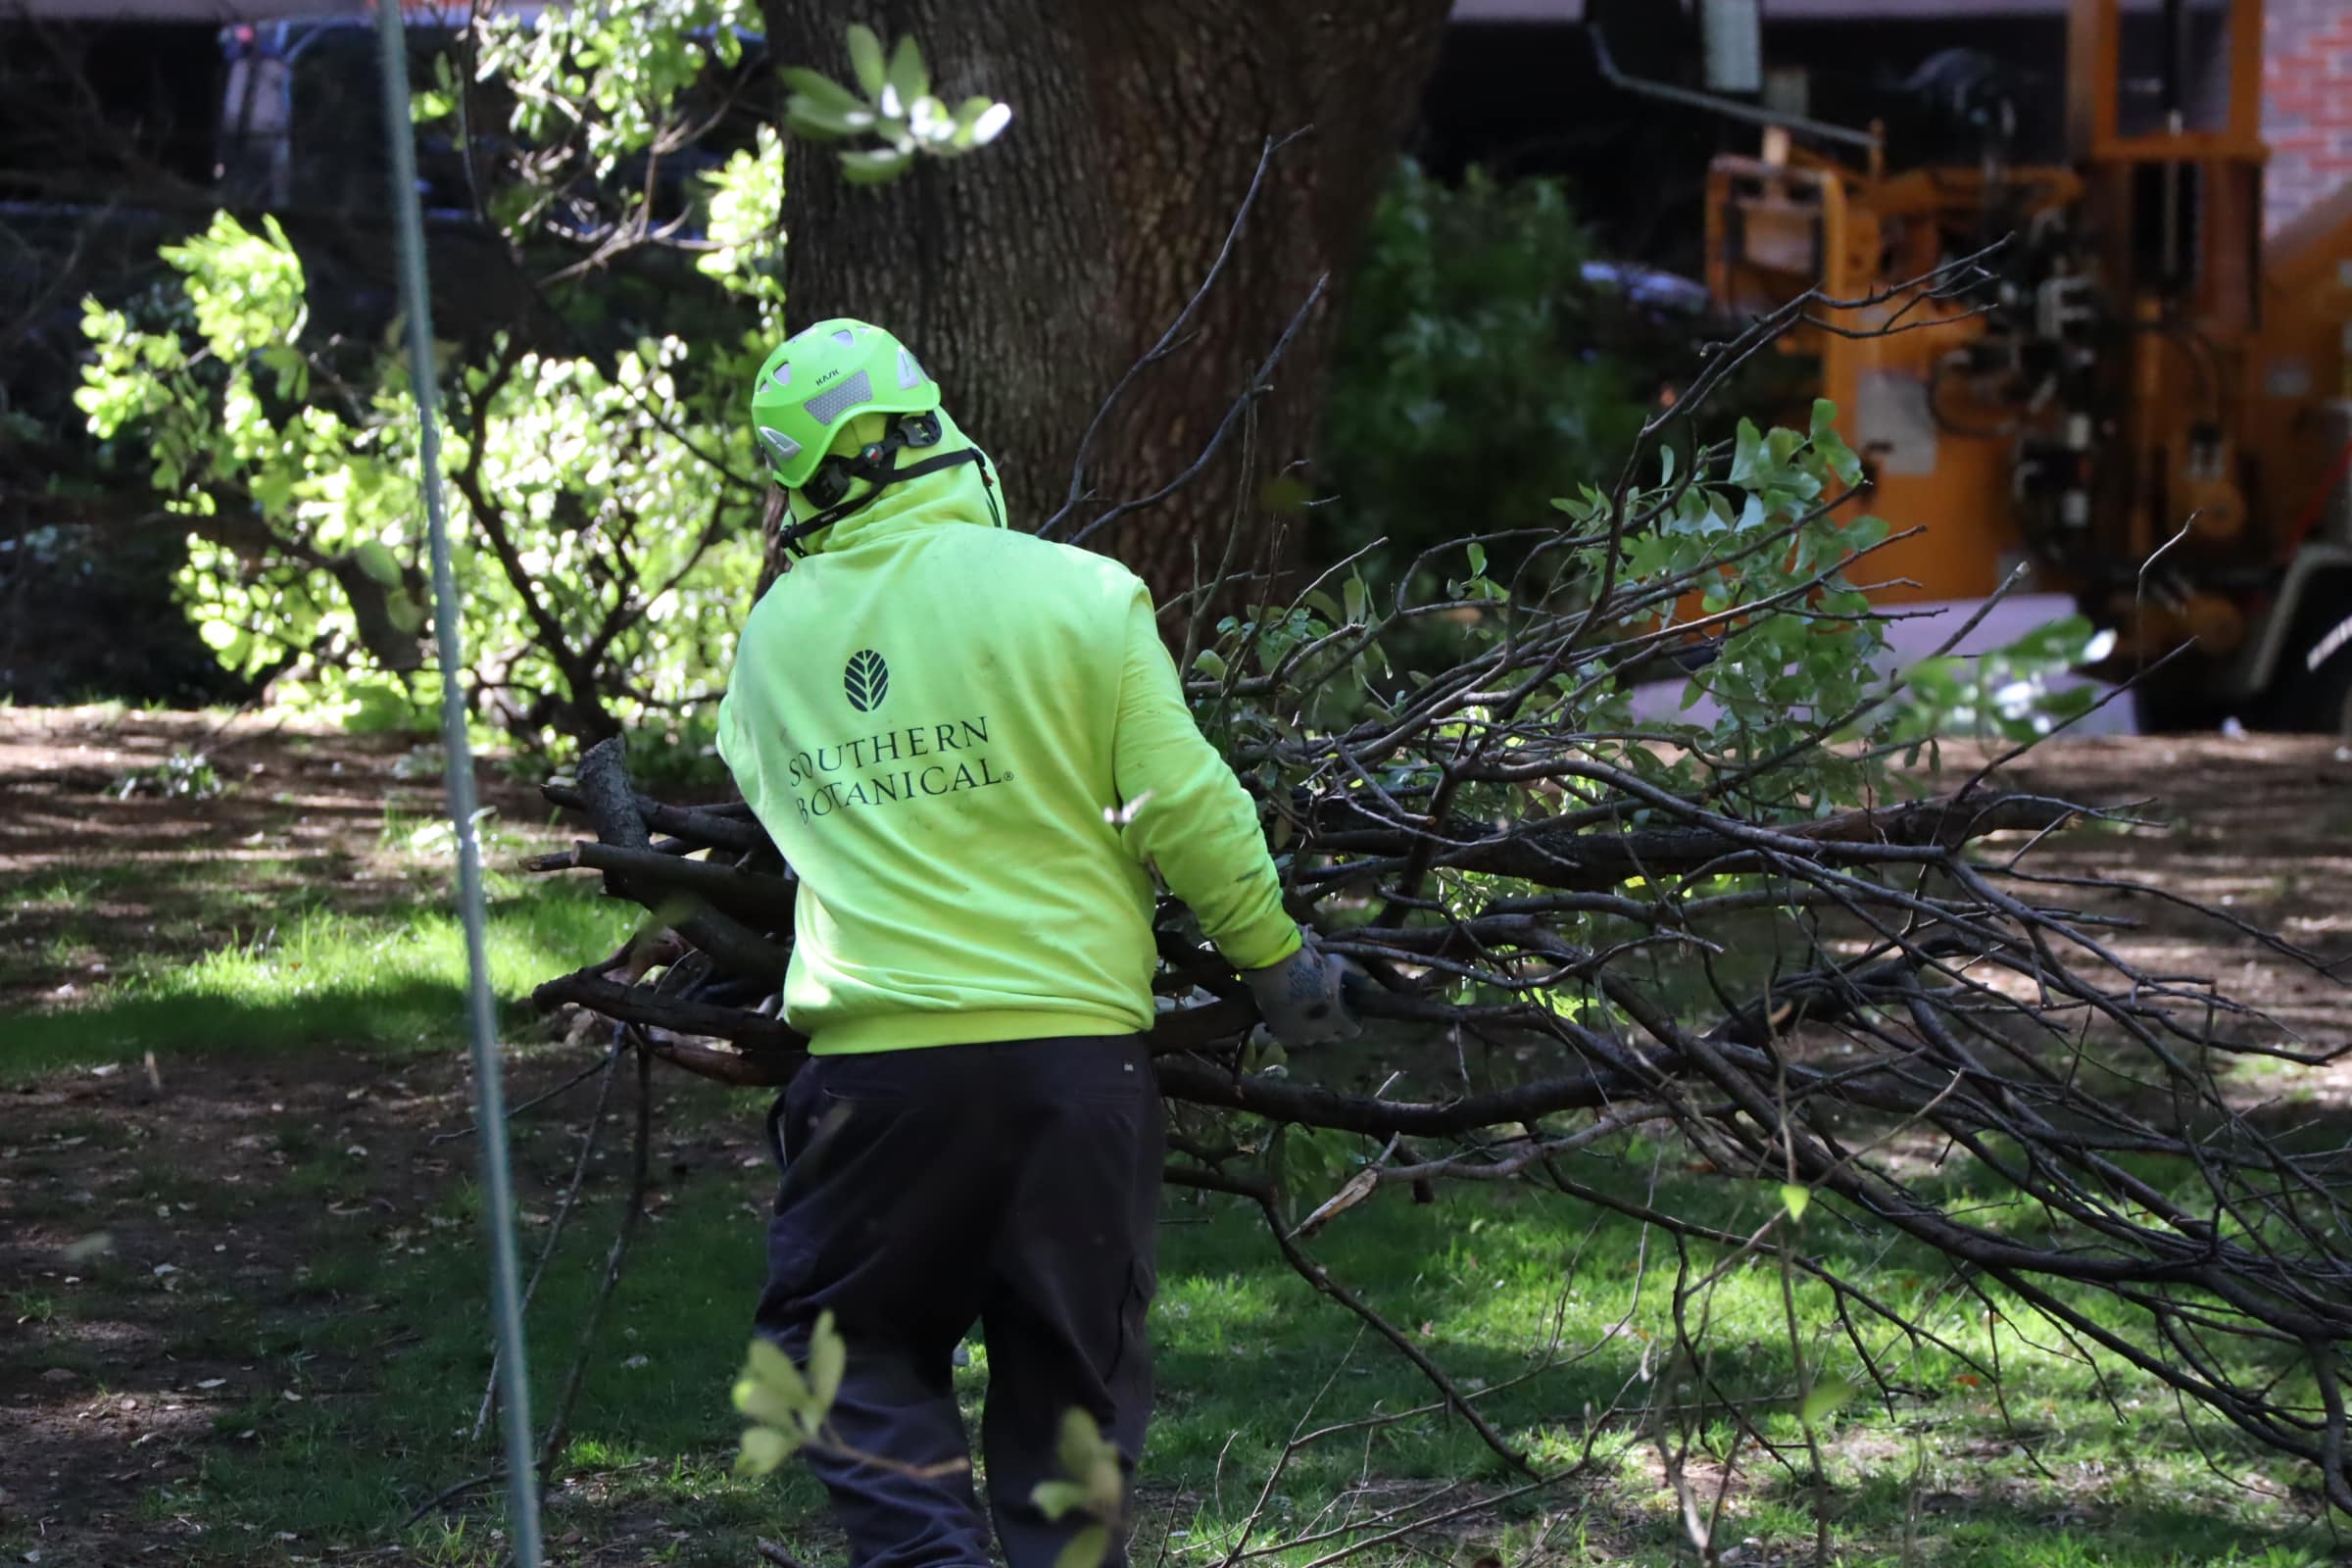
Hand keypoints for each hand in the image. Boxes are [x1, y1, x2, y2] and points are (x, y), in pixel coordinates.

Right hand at [1244, 931, 1361, 1049]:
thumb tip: (1365, 979)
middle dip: (1334, 1025)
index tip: (1350, 1011)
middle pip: (1332, 1037)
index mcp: (1336, 1019)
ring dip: (1313, 1028)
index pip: (1353, 1031)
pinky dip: (1294, 1027)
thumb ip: (1355, 973)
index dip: (1353, 1021)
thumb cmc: (1310, 965)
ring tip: (1309, 1010)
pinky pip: (1292, 1035)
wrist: (1273, 967)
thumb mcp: (1338, 963)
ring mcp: (1297, 1036)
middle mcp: (1318, 1034)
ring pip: (1311, 1038)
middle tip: (1328, 1008)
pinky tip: (1292, 1011)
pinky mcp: (1279, 1032)